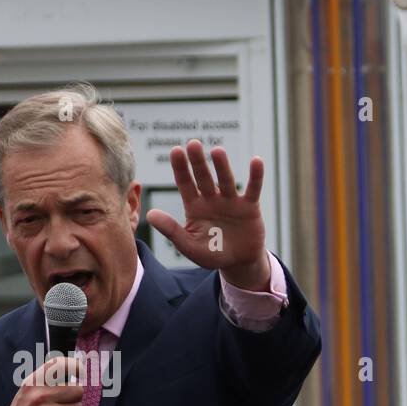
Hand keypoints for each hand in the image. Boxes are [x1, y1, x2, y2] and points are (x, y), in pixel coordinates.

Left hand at [146, 142, 269, 288]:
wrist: (238, 262)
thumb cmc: (212, 253)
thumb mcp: (189, 245)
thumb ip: (171, 230)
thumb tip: (149, 214)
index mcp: (195, 206)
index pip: (185, 184)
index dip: (180, 168)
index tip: (176, 150)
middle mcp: (212, 199)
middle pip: (204, 177)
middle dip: (198, 162)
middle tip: (193, 143)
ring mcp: (231, 201)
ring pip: (226, 180)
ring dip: (222, 166)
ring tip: (217, 151)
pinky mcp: (250, 206)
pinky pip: (253, 189)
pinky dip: (255, 176)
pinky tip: (256, 161)